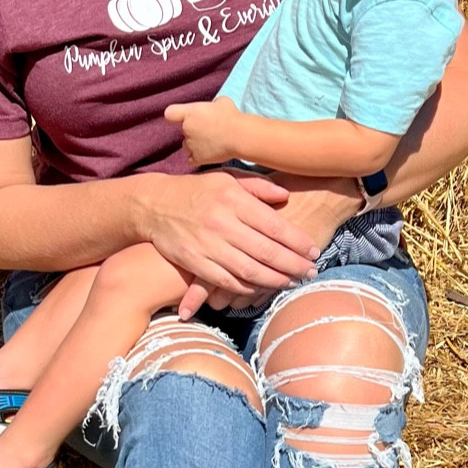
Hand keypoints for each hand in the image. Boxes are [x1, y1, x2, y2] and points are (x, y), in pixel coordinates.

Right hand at [140, 170, 317, 302]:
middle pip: (266, 251)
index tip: (314, 251)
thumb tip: (285, 195)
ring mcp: (206, 244)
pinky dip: (245, 288)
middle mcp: (221, 222)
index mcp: (233, 199)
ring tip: (291, 282)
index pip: (274, 225)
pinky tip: (260, 289)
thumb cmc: (196, 190)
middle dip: (293, 265)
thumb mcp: (227, 178)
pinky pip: (225, 281)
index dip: (297, 242)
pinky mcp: (193, 261)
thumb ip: (257, 186)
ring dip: (274, 280)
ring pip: (249, 270)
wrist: (154, 204)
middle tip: (311, 272)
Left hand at [164, 96, 245, 166]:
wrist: (239, 136)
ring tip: (210, 142)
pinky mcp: (197, 159)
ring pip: (187, 145)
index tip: (181, 117)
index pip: (170, 113)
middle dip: (193, 130)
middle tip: (209, 130)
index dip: (175, 115)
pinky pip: (192, 159)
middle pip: (183, 131)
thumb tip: (212, 109)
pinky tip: (207, 153)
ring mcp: (190, 145)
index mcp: (189, 113)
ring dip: (194, 144)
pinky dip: (197, 157)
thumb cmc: (231, 116)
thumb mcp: (221, 101)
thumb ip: (211, 106)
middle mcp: (186, 129)